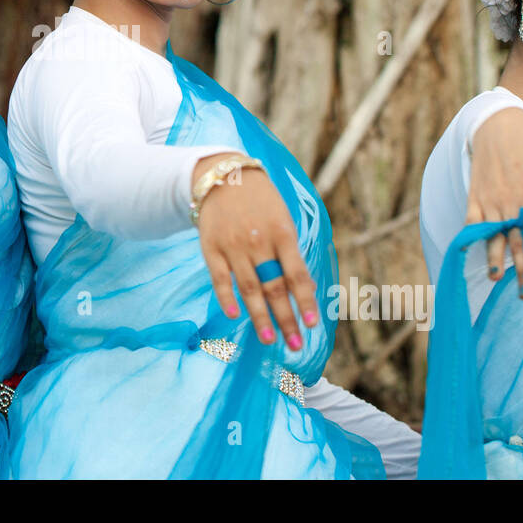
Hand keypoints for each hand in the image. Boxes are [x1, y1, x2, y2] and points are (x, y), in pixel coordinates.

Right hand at [194, 153, 317, 349]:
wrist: (222, 176)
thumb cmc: (261, 201)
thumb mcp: (284, 219)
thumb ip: (292, 254)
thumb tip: (307, 289)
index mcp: (282, 233)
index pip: (297, 274)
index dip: (304, 301)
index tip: (312, 325)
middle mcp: (258, 242)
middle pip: (274, 287)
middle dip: (286, 318)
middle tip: (295, 345)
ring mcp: (233, 246)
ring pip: (249, 288)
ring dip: (260, 317)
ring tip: (270, 340)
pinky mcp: (211, 248)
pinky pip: (219, 278)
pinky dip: (226, 298)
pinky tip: (235, 316)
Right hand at [467, 107, 522, 298]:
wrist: (501, 126)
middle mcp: (512, 203)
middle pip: (516, 242)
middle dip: (521, 269)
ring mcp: (491, 200)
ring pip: (493, 236)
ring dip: (494, 259)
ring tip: (496, 279)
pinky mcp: (475, 196)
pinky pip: (473, 223)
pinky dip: (472, 238)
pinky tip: (473, 252)